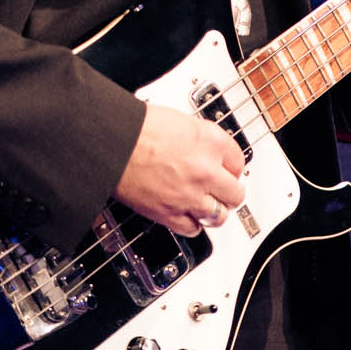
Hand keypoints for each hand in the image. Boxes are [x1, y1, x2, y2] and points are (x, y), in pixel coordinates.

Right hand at [113, 99, 246, 235]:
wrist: (111, 142)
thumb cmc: (136, 127)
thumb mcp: (180, 121)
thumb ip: (200, 139)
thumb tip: (207, 150)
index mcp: (210, 141)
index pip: (239, 161)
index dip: (233, 167)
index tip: (228, 170)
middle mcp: (205, 170)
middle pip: (235, 193)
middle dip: (229, 192)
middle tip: (223, 191)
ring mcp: (189, 194)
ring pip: (219, 215)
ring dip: (214, 211)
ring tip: (208, 206)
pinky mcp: (169, 213)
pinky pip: (193, 229)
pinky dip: (192, 224)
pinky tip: (188, 215)